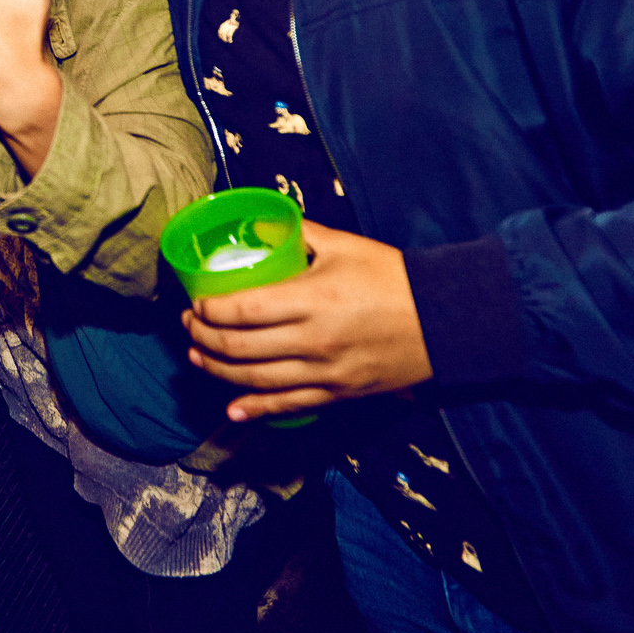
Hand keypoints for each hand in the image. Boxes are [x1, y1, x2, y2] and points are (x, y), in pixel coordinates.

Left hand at [182, 219, 431, 420]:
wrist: (444, 321)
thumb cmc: (393, 278)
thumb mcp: (345, 246)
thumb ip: (301, 234)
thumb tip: (266, 221)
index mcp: (312, 299)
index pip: (244, 310)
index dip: (211, 310)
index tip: (195, 303)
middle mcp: (313, 341)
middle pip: (240, 348)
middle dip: (204, 338)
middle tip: (189, 326)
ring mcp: (324, 373)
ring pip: (256, 380)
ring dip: (217, 371)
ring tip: (196, 358)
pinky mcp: (337, 395)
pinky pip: (288, 407)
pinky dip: (256, 410)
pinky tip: (231, 411)